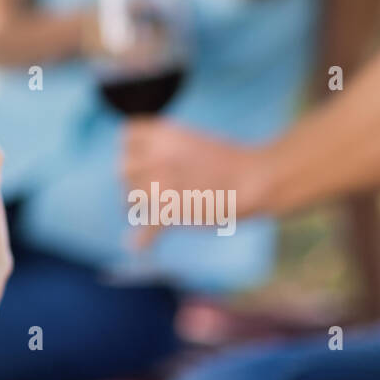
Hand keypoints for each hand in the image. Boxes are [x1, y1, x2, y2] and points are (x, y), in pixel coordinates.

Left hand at [119, 118, 268, 249]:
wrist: (256, 178)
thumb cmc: (228, 162)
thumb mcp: (190, 141)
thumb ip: (163, 149)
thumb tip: (137, 165)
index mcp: (164, 134)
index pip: (126, 136)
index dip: (130, 149)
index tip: (139, 159)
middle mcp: (157, 156)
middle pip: (122, 168)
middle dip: (131, 179)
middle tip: (144, 189)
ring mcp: (163, 184)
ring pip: (129, 198)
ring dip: (135, 206)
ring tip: (143, 212)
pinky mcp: (171, 211)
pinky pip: (147, 227)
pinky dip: (141, 240)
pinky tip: (135, 246)